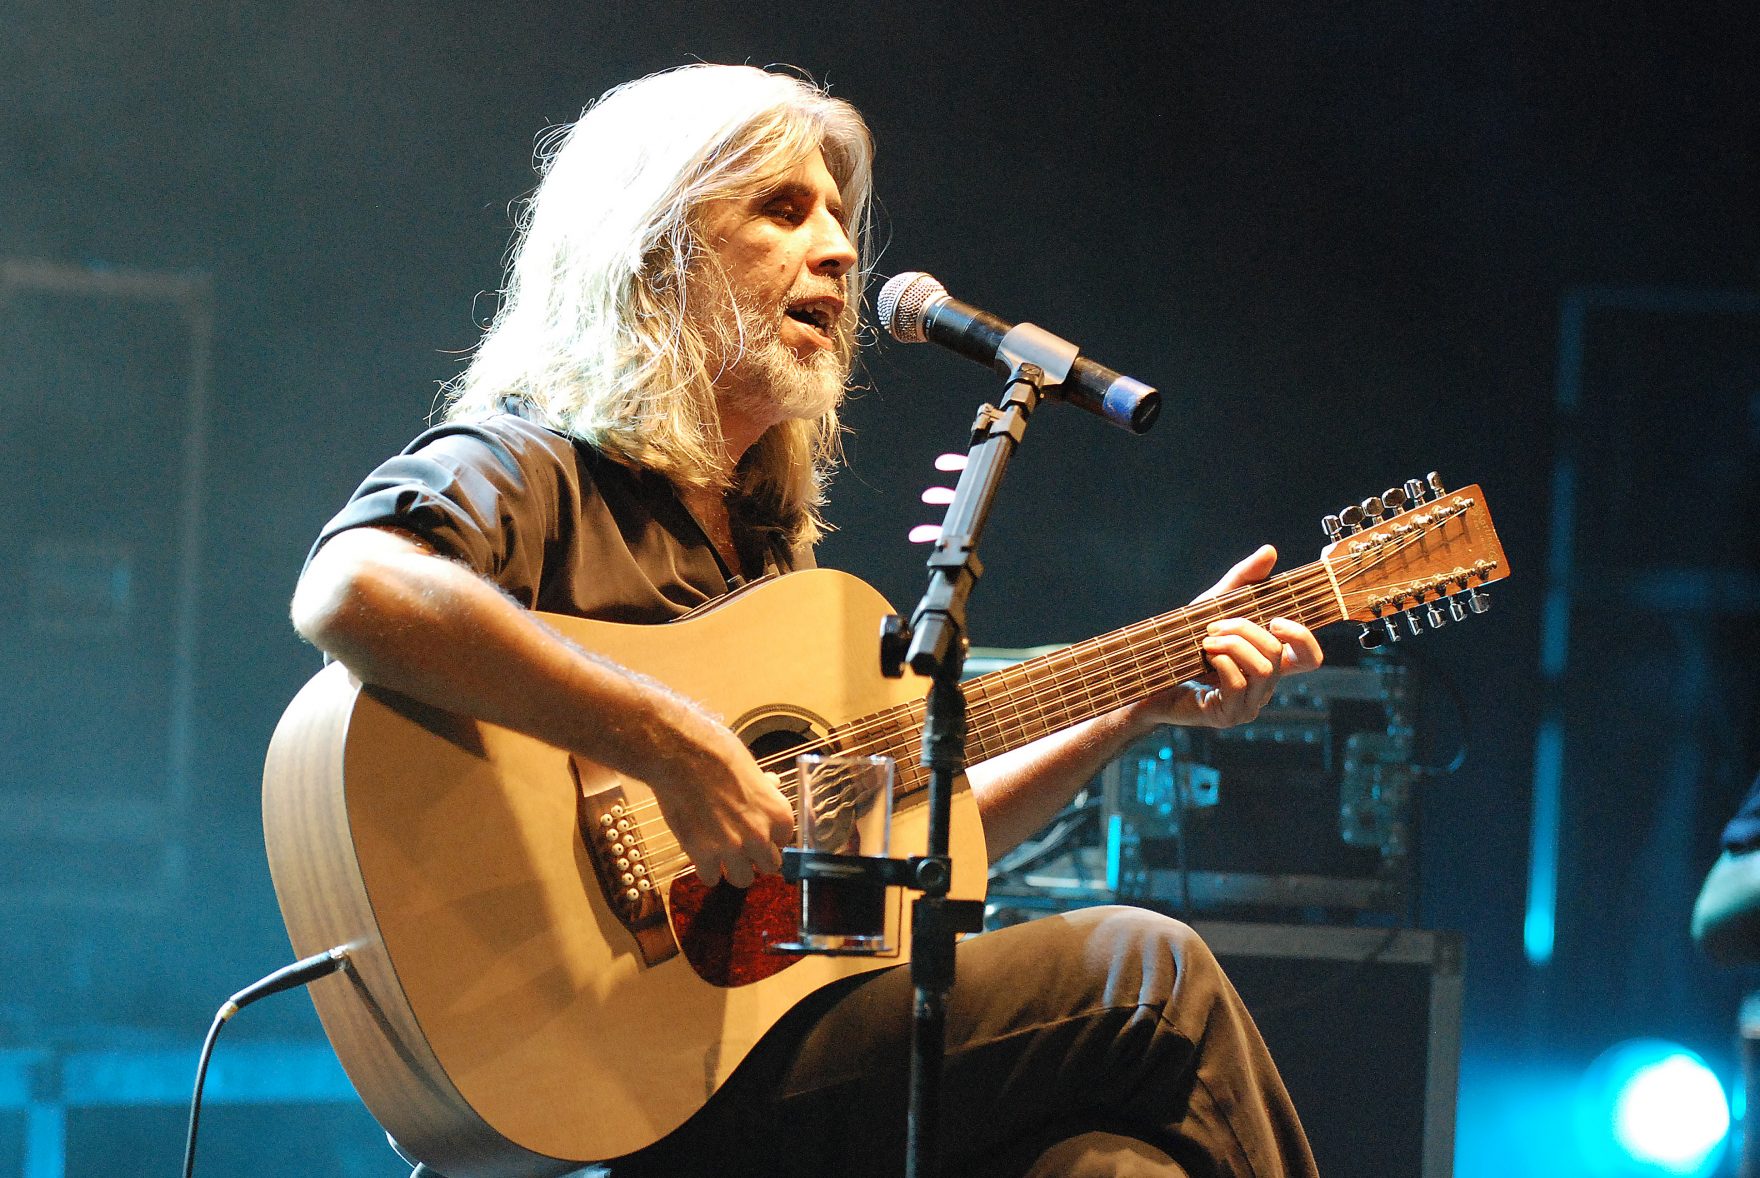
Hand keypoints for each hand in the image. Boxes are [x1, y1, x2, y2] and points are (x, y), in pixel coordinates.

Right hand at [647, 708, 795, 888]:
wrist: (681, 754)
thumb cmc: (716, 753)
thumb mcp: (752, 769)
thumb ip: (764, 789)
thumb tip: (772, 786)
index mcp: (779, 814)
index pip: (784, 841)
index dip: (768, 837)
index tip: (756, 832)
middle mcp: (761, 835)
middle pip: (769, 866)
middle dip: (754, 858)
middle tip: (740, 846)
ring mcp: (732, 848)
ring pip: (742, 879)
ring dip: (732, 869)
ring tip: (720, 854)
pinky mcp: (703, 854)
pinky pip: (711, 878)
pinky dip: (705, 869)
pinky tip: (700, 854)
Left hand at [1149, 544, 1323, 728]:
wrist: (1147, 678)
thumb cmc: (1184, 644)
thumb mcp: (1213, 605)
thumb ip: (1243, 580)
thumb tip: (1270, 551)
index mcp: (1269, 663)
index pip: (1310, 659)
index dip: (1302, 637)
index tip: (1272, 619)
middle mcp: (1264, 687)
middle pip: (1278, 654)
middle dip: (1245, 629)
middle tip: (1213, 625)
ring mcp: (1248, 705)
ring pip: (1263, 670)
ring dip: (1232, 645)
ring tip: (1206, 641)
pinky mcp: (1226, 715)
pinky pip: (1238, 685)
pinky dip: (1222, 663)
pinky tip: (1204, 657)